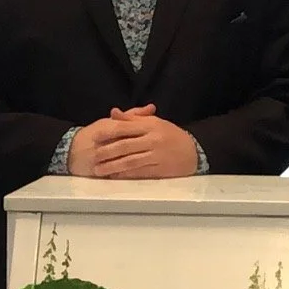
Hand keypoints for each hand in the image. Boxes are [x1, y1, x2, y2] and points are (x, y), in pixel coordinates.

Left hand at [71, 104, 199, 179]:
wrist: (194, 150)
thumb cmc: (171, 135)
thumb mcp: (154, 122)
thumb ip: (133, 119)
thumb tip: (113, 112)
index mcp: (150, 126)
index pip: (125, 128)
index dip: (108, 133)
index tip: (94, 137)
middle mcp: (153, 140)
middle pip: (125, 146)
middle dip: (107, 153)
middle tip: (93, 157)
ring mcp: (157, 155)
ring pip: (130, 161)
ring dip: (113, 167)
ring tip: (99, 170)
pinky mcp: (161, 169)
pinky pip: (140, 172)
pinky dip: (126, 175)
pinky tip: (115, 176)